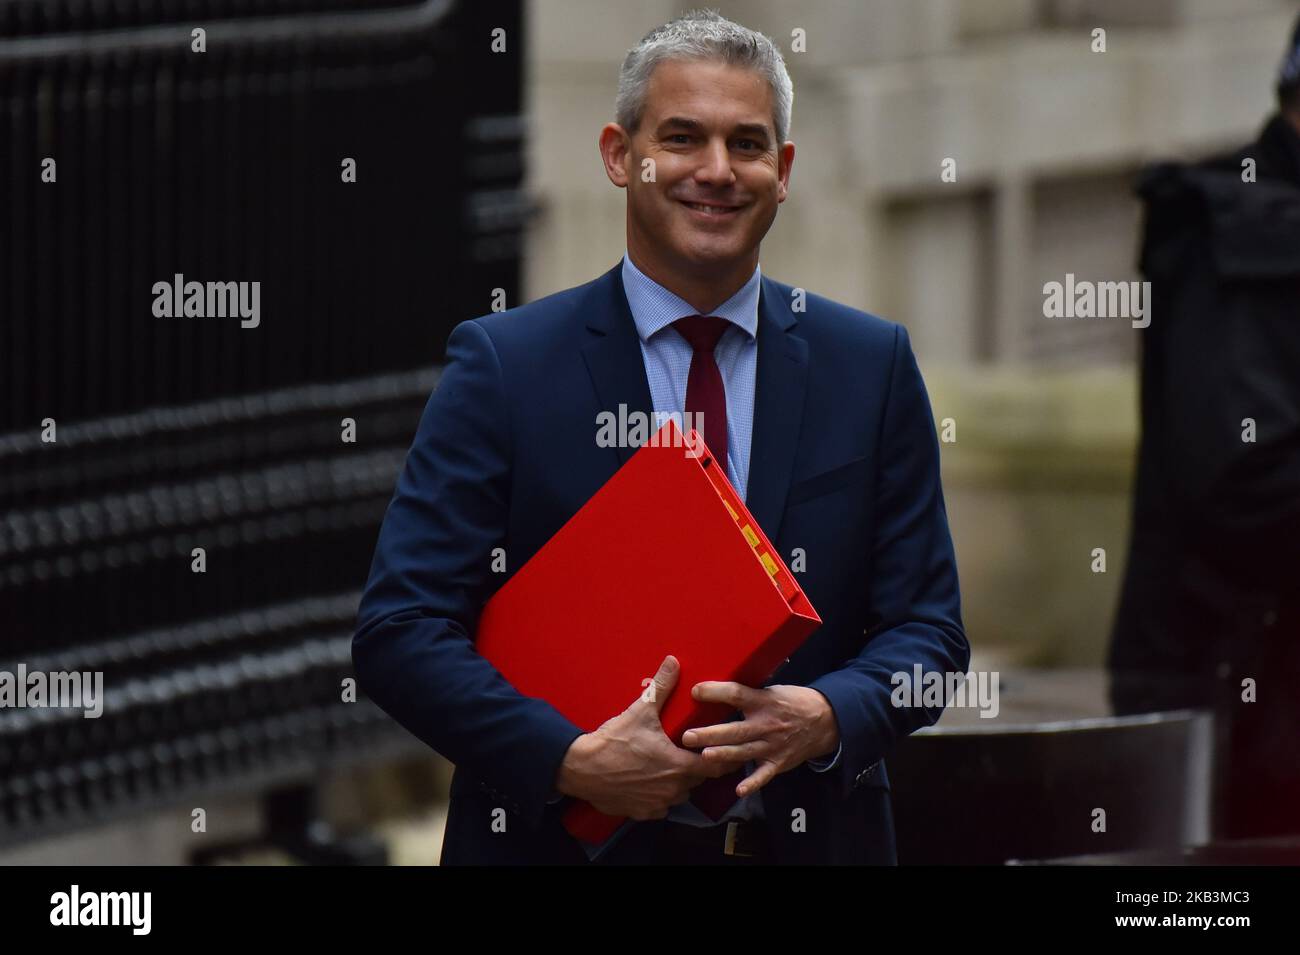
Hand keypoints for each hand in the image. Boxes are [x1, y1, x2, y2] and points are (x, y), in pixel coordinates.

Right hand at [554, 655, 745, 820]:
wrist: (581, 768)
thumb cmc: (614, 741)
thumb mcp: (640, 710)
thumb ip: (661, 687)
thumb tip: (673, 661)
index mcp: (679, 766)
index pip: (714, 766)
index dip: (720, 758)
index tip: (721, 750)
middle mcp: (672, 789)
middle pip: (697, 781)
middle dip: (697, 767)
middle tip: (691, 752)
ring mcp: (657, 804)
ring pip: (679, 795)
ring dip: (679, 783)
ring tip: (670, 766)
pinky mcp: (641, 813)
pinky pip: (660, 808)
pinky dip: (659, 797)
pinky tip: (651, 783)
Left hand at [681, 683, 839, 798]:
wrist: (825, 721)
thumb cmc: (791, 702)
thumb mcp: (772, 690)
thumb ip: (748, 692)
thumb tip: (714, 687)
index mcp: (764, 701)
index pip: (737, 694)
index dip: (716, 692)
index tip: (695, 691)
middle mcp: (766, 724)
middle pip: (735, 730)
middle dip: (710, 734)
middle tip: (687, 736)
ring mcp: (772, 745)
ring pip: (744, 752)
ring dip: (724, 755)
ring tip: (704, 757)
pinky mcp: (778, 762)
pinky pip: (764, 775)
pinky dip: (753, 783)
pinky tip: (739, 790)